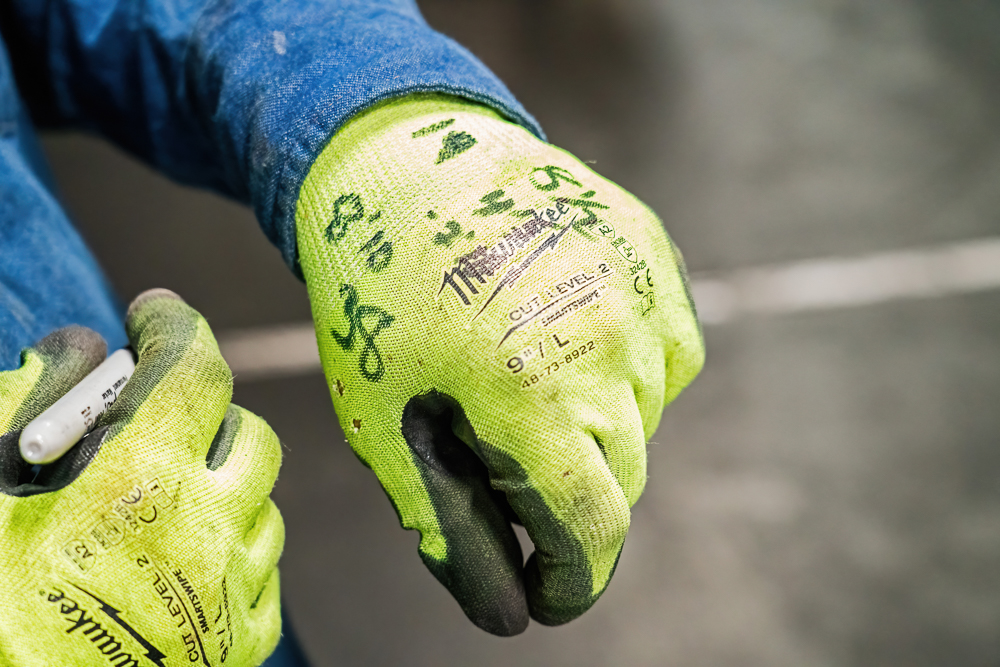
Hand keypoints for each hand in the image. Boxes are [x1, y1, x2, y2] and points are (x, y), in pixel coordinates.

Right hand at [0, 289, 283, 665]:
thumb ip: (27, 404)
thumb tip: (79, 351)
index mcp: (143, 483)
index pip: (194, 370)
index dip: (176, 326)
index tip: (155, 313)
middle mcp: (209, 529)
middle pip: (248, 429)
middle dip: (205, 409)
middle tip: (155, 416)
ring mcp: (234, 589)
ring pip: (263, 497)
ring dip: (222, 478)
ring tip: (163, 493)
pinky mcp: (244, 641)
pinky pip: (266, 564)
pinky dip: (235, 541)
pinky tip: (188, 552)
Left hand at [296, 95, 703, 634]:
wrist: (404, 164)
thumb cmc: (378, 301)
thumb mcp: (386, 423)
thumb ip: (450, 527)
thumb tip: (505, 615)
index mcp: (534, 391)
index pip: (593, 528)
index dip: (573, 581)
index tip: (548, 595)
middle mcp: (608, 342)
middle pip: (623, 478)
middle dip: (571, 503)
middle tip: (510, 475)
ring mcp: (642, 290)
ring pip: (646, 417)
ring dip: (599, 431)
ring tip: (527, 382)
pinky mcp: (654, 254)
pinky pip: (666, 353)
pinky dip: (630, 374)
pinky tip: (570, 342)